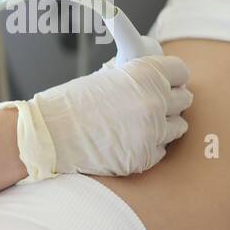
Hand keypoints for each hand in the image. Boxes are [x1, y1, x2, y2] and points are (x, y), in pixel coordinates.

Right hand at [0, 55, 191, 180]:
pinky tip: (124, 143)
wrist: (44, 137)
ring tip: (133, 127)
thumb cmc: (66, 107)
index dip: (173, 77)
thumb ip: (134, 79)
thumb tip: (154, 81)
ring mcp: (151, 132)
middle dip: (169, 102)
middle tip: (148, 106)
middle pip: (185, 99)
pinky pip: (160, 151)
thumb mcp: (103, 79)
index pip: (180, 71)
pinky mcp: (145, 157)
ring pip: (177, 128)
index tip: (168, 83)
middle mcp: (153, 101)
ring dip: (161, 127)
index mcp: (144, 73)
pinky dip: (146, 148)